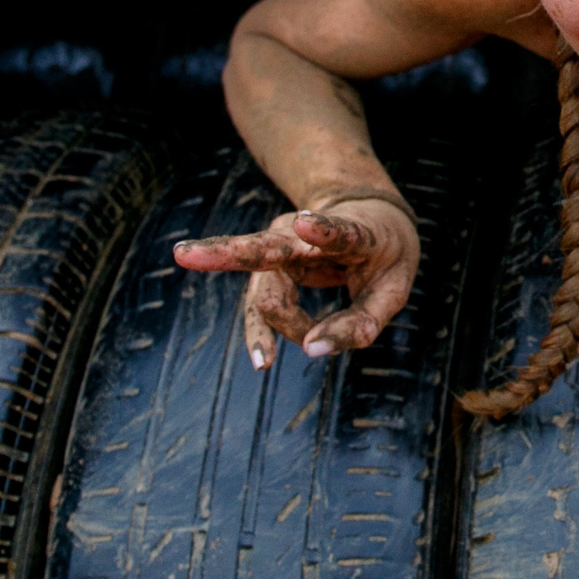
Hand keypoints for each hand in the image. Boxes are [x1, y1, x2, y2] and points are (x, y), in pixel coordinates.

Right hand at [172, 197, 419, 368]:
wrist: (372, 218)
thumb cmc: (384, 257)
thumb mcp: (393, 290)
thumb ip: (363, 322)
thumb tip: (313, 352)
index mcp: (348, 231)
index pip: (335, 230)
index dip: (321, 228)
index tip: (302, 222)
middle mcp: (303, 235)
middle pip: (265, 249)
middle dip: (228, 253)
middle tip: (185, 257)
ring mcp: (280, 250)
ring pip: (263, 290)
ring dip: (281, 326)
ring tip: (272, 360)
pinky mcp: (270, 270)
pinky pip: (261, 306)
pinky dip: (260, 333)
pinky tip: (262, 359)